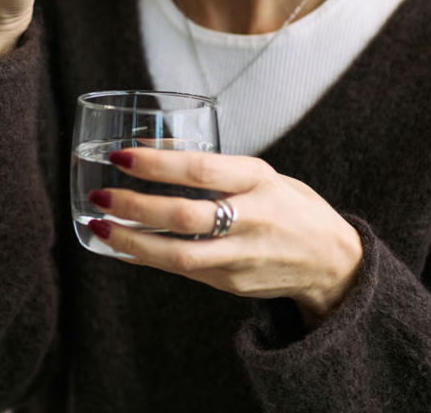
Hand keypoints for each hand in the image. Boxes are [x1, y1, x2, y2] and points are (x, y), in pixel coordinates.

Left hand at [87, 149, 363, 327]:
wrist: (331, 261)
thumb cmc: (290, 205)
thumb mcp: (261, 174)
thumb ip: (213, 165)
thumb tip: (150, 146)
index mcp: (260, 181)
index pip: (203, 170)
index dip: (158, 163)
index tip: (121, 155)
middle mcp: (253, 219)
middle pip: (187, 216)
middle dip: (136, 206)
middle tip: (101, 194)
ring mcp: (243, 257)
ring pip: (180, 256)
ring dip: (133, 242)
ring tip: (99, 226)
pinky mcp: (233, 284)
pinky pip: (182, 272)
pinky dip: (148, 259)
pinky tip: (121, 248)